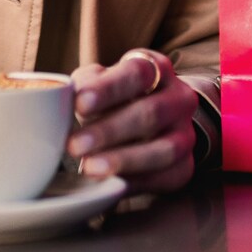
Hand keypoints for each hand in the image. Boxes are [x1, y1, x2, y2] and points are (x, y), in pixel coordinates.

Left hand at [67, 49, 200, 195]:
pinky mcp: (185, 166)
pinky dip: (136, 182)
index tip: (80, 104)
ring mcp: (186, 133)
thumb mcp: (98, 84)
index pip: (137, 72)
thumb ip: (84, 86)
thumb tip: (65, 98)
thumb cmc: (115, 98)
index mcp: (156, 68)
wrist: (149, 125)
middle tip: (74, 145)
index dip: (108, 89)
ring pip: (163, 149)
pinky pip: (165, 177)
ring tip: (89, 167)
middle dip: (109, 130)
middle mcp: (179, 98)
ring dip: (124, 160)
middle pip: (150, 112)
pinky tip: (111, 184)